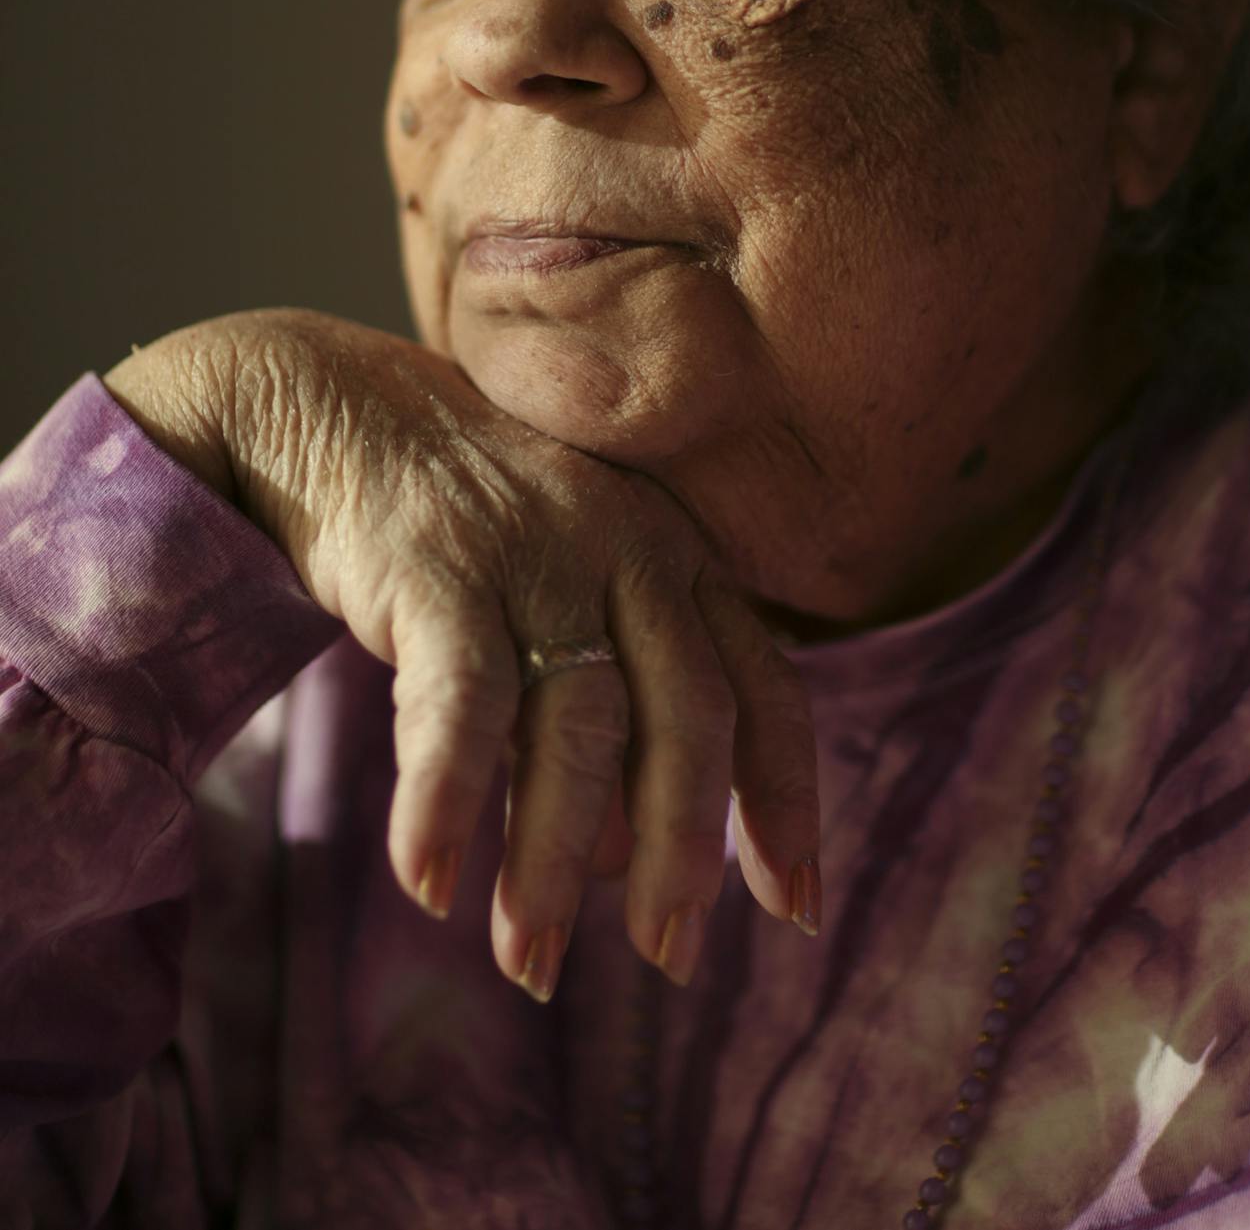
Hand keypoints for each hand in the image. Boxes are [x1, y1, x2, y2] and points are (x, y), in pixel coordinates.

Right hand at [104, 309, 820, 998]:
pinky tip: (428, 882)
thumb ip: (614, 700)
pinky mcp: (439, 565)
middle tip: (667, 957)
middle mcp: (628, 544)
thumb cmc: (464, 524)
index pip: (764, 686)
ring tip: (530, 963)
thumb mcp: (570, 586)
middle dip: (682, 852)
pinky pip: (462, 705)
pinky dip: (446, 799)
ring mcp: (538, 549)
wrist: (335, 407)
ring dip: (551, 862)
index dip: (784, 800)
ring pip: (577, 728)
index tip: (793, 905)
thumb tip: (617, 863)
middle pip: (689, 717)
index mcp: (677, 551)